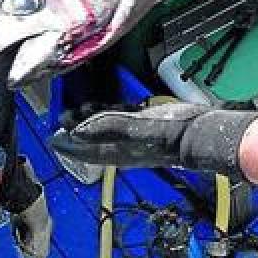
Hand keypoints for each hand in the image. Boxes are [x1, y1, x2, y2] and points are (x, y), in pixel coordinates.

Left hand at [50, 102, 257, 177]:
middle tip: (61, 122)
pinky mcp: (150, 125)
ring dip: (92, 121)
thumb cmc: (173, 132)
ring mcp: (138, 137)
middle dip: (76, 132)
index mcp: (119, 150)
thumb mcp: (137, 128)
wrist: (205, 133)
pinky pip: (124, 120)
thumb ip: (107, 127)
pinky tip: (111, 107)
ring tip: (79, 111)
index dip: (68, 146)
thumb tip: (75, 131)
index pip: (86, 151)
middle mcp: (126, 146)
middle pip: (93, 141)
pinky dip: (112, 114)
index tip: (52, 139)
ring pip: (107, 130)